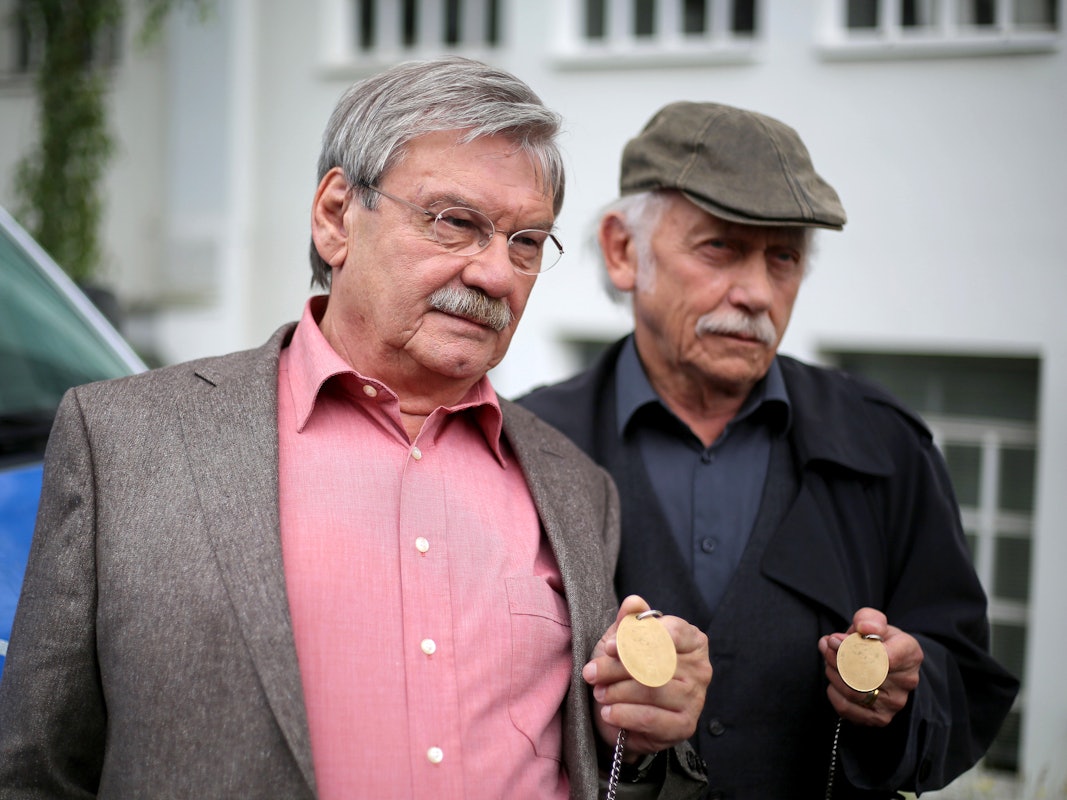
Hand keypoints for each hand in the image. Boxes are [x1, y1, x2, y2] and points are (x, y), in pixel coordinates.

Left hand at [583, 595, 710, 756]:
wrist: (623, 715)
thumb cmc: (625, 671)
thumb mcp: (622, 641)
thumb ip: (629, 621)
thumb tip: (633, 602)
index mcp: (692, 640)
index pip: (672, 631)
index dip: (637, 637)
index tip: (609, 647)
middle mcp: (700, 668)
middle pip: (656, 661)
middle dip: (617, 667)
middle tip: (591, 672)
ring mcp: (696, 699)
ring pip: (651, 689)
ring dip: (617, 692)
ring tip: (599, 693)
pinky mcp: (685, 726)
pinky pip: (651, 718)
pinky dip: (624, 714)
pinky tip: (608, 712)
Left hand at [819, 607, 923, 726]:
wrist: (885, 664)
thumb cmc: (877, 641)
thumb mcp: (875, 622)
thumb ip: (868, 619)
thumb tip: (863, 629)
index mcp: (910, 654)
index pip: (885, 657)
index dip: (853, 648)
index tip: (836, 639)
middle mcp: (908, 681)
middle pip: (864, 674)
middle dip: (837, 658)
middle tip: (828, 645)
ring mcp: (895, 703)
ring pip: (853, 692)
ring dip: (833, 673)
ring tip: (830, 660)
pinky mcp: (880, 718)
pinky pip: (846, 708)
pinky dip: (833, 691)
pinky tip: (836, 679)